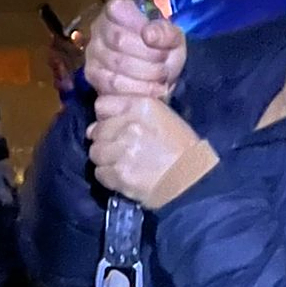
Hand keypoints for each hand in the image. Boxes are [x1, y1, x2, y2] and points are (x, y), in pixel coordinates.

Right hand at [84, 0, 185, 102]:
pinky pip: (112, 85)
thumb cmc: (163, 52)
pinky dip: (137, 89)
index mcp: (117, 10)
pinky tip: (152, 90)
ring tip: (161, 77)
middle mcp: (99, 29)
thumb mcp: (173, 39)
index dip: (141, 26)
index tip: (157, 40)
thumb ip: (165, 33)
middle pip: (119, 40)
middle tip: (164, 62)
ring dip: (145, 73)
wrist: (161, 79)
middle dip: (149, 54)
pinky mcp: (93, 77)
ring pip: (116, 63)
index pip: (118, 9)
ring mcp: (93, 53)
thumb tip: (149, 34)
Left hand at [88, 95, 211, 206]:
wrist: (191, 181)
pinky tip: (125, 176)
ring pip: (95, 152)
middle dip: (105, 141)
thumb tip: (100, 122)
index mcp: (140, 106)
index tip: (113, 127)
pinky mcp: (118, 173)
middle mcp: (128, 125)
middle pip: (96, 131)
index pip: (102, 105)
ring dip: (106, 160)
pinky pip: (100, 173)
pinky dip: (109, 177)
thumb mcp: (162, 117)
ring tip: (124, 164)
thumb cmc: (180, 149)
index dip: (105, 118)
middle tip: (121, 150)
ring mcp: (121, 150)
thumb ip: (132, 112)